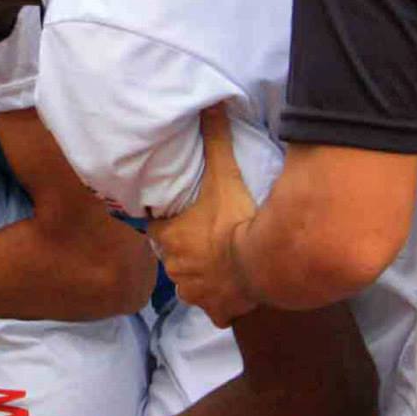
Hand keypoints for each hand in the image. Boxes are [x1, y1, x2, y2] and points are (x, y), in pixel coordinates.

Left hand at [147, 109, 257, 327]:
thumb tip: (209, 104)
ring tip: (222, 261)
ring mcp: (194, 293)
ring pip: (191, 284)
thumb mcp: (223, 173)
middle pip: (174, 257)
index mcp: (168, 237)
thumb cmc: (235, 217)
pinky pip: (214, 309)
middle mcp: (174, 268)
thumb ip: (214, 139)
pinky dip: (220, 302)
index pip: (157, 229)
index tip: (185, 218)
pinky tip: (234, 291)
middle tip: (208, 237)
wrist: (259, 262)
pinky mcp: (216, 311)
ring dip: (202, 276)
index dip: (169, 223)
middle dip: (186, 250)